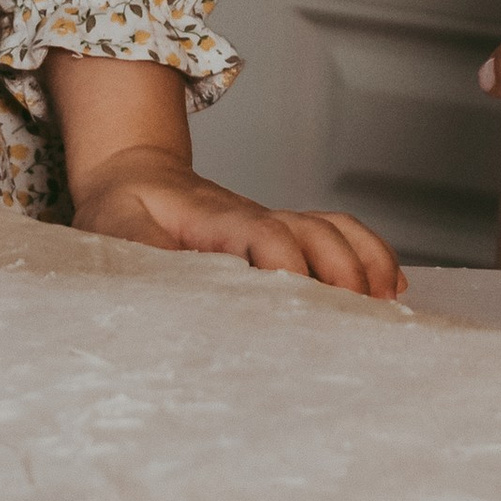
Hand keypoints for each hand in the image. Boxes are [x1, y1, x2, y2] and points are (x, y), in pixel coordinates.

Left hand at [73, 145, 407, 299]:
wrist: (133, 178)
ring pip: (334, 231)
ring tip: (382, 311)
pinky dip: (370, 256)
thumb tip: (153, 299)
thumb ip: (135, 260)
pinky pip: (338, 235)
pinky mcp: (284, 238)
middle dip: (343, 272)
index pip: (262, 233)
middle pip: (315, 232)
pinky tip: (388, 288)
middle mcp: (254, 220)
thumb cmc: (120, 214)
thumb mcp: (112, 236)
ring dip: (364, 264)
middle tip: (358, 323)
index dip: (286, 260)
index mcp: (213, 221)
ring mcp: (274, 226)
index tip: (300, 294)